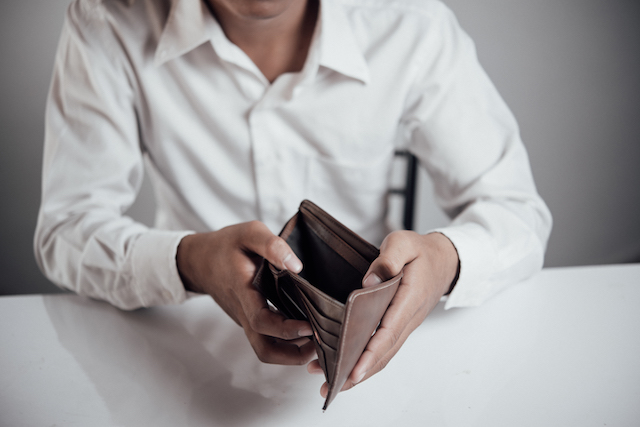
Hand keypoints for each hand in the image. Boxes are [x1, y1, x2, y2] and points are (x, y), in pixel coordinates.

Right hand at [177, 221, 315, 364]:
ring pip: (266, 348)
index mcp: (242, 290)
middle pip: (264, 349)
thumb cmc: (226, 245)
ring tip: (317, 340)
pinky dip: (286, 342)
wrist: (200, 259)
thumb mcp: (249, 233)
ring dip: (291, 352)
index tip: (310, 326)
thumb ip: (272, 245)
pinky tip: (304, 330)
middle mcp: (243, 311)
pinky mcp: (249, 319)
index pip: (261, 321)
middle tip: (320, 344)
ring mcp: (245, 318)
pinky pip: (266, 338)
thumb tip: (296, 266)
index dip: (286, 330)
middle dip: (293, 355)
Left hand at [307, 231, 458, 396]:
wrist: (445, 260)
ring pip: (384, 354)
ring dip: (361, 371)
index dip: (370, 353)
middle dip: (359, 372)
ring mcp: (405, 324)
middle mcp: (408, 318)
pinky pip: (384, 346)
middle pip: (384, 352)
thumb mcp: (404, 243)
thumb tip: (368, 282)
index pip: (389, 332)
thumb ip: (388, 259)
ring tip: (333, 383)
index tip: (353, 370)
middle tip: (333, 386)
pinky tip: (347, 364)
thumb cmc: (422, 252)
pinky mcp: (399, 324)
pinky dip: (367, 359)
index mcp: (409, 299)